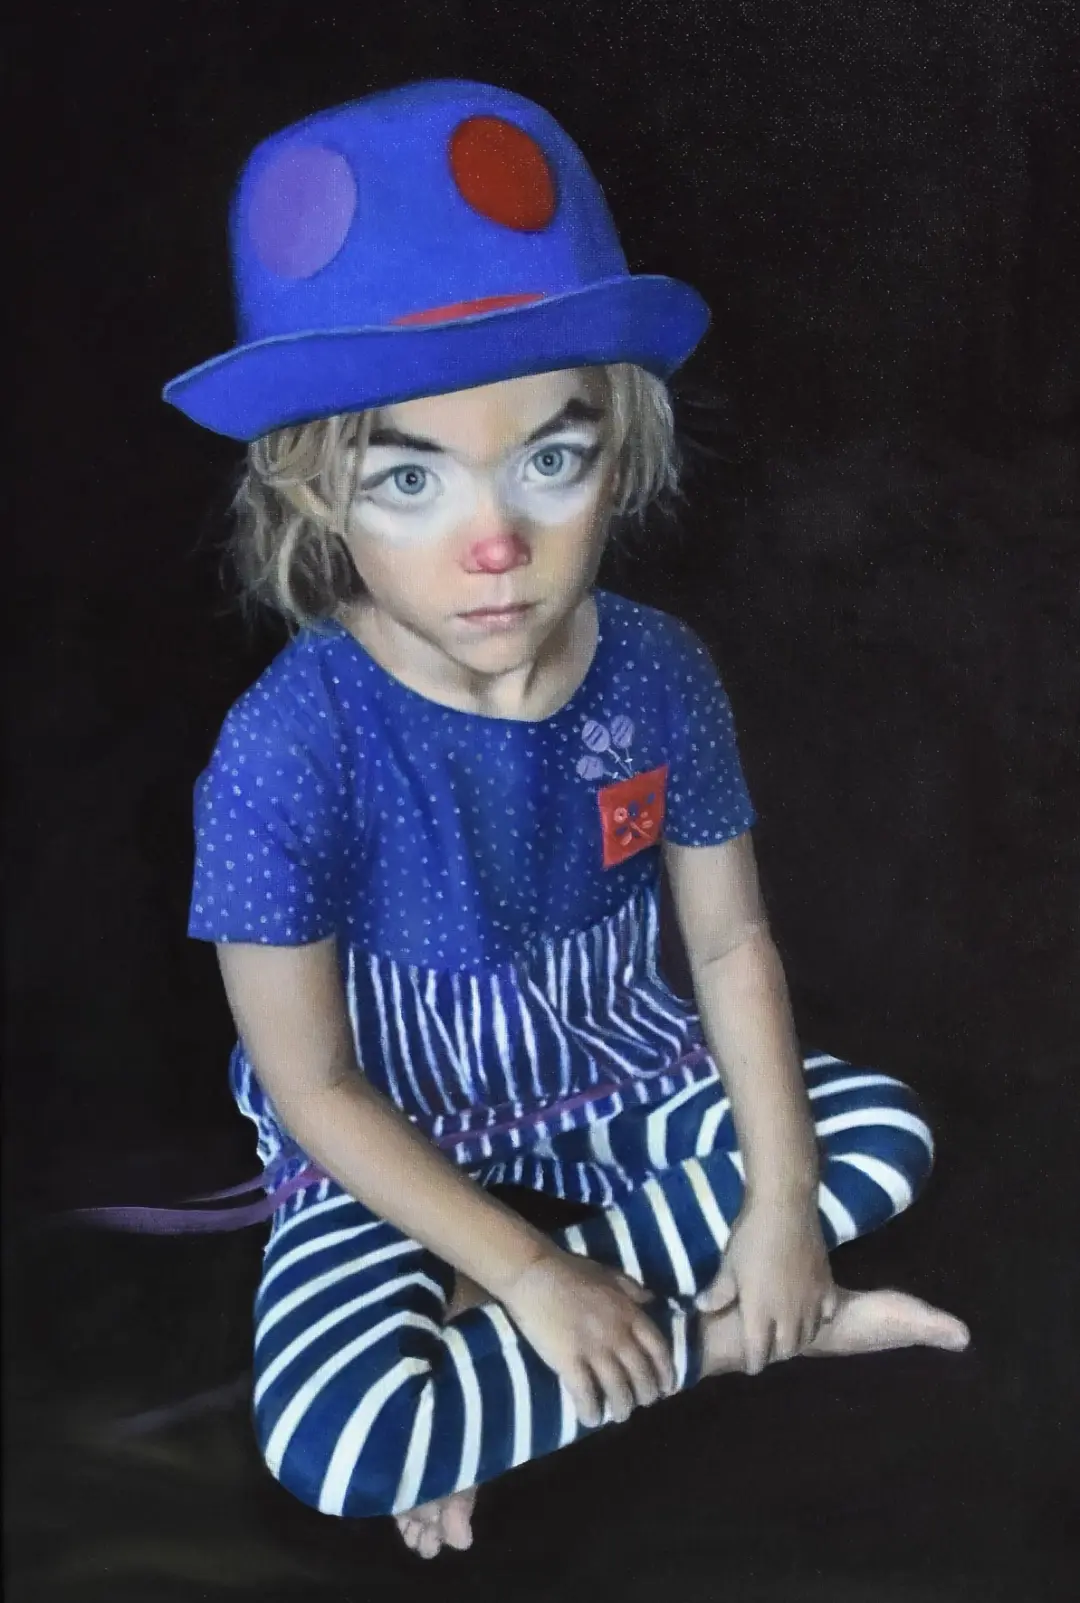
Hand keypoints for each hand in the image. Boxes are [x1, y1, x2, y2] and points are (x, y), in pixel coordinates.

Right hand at [500, 1247, 675, 1427]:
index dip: (666, 1372)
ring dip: (621, 1408)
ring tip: (618, 1415)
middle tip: (641, 1404)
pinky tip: (590, 1418)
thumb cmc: (570, 1271)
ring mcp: (594, 1348)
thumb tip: (652, 1299)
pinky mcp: (569, 1360)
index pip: (659, 1349)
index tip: (667, 1387)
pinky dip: (590, 1411)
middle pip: (641, 1375)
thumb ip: (632, 1289)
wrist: (533, 1272)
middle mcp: (618, 1334)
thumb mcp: (609, 1274)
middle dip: (646, 1395)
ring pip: (618, 1390)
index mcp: (630, 1312)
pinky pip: (586, 1394)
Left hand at [695, 1196, 836, 1373]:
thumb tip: (701, 1308)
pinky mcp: (828, 1285)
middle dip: (776, 1352)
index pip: (758, 1354)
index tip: (749, 1363)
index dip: (753, 1362)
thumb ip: (717, 1293)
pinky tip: (814, 1313)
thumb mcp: (728, 1266)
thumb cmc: (750, 1237)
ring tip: (789, 1334)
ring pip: (809, 1335)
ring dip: (798, 1339)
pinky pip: (828, 1314)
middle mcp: (789, 1316)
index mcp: (760, 1315)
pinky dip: (821, 1319)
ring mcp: (812, 1302)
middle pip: (787, 1349)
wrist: (784, 1209)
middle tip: (768, 1346)